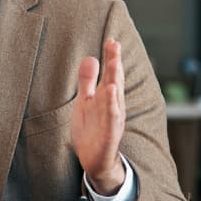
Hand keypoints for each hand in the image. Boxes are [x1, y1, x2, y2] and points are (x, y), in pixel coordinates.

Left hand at [71, 39, 126, 193]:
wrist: (95, 160)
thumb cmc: (92, 129)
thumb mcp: (86, 102)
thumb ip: (87, 81)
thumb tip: (90, 57)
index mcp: (106, 97)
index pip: (110, 74)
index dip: (111, 58)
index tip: (111, 40)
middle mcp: (112, 106)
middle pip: (114, 82)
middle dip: (114, 63)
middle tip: (114, 45)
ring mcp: (112, 121)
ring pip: (114, 99)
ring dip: (114, 80)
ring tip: (114, 63)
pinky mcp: (109, 135)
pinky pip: (111, 119)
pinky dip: (112, 106)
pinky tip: (110, 93)